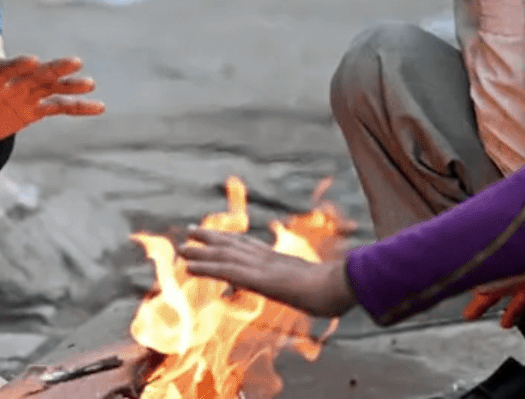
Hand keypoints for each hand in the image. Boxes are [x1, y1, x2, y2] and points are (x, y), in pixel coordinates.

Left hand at [0, 55, 103, 142]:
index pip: (2, 70)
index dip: (16, 65)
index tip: (33, 59)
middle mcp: (10, 84)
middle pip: (33, 73)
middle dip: (53, 67)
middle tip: (75, 61)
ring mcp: (24, 95)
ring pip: (50, 86)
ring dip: (69, 84)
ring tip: (90, 83)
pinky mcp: (34, 110)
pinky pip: (58, 107)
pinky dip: (77, 107)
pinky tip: (99, 107)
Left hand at [178, 228, 356, 317]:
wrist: (343, 285)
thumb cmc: (338, 289)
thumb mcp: (320, 288)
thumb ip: (314, 287)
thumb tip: (326, 294)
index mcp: (280, 261)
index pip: (250, 247)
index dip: (231, 240)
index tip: (216, 237)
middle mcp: (267, 258)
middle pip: (233, 244)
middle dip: (210, 237)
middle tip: (189, 230)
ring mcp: (261, 267)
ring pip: (224, 255)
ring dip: (200, 250)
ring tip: (181, 245)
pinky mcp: (256, 277)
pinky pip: (224, 270)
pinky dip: (204, 267)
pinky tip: (188, 266)